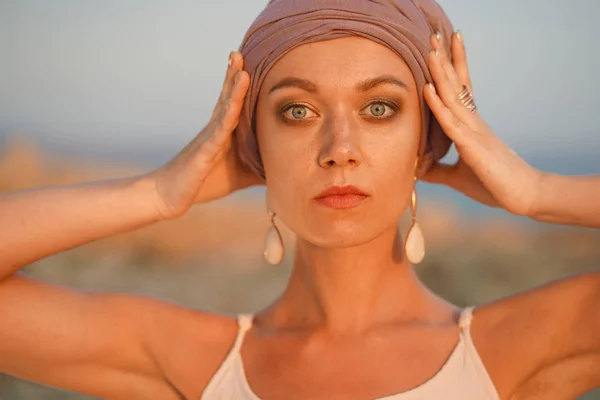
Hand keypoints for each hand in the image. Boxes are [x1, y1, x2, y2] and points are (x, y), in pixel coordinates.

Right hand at [149, 52, 262, 219]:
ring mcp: (209, 139)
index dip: (243, 84)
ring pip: (223, 110)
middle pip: (227, 97)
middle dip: (234, 74)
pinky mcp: (203, 154)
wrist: (169, 196)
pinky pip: (216, 134)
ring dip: (232, 89)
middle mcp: (215, 130)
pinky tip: (232, 107)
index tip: (256, 61)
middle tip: (242, 51)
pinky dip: (225, 119)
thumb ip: (261, 168)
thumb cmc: (204, 182)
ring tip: (241, 68)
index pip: (235, 103)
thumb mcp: (241, 175)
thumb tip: (289, 170)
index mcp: (224, 132)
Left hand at [421, 32, 542, 216]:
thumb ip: (438, 170)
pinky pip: (452, 123)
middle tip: (433, 35)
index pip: (458, 91)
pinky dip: (438, 106)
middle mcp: (472, 123)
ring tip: (431, 50)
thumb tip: (418, 169)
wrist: (523, 196)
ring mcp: (474, 132)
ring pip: (453, 97)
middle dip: (444, 60)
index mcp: (470, 126)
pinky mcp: (473, 147)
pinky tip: (428, 89)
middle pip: (455, 85)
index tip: (438, 48)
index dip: (449, 69)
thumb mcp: (457, 177)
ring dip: (440, 74)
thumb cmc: (493, 184)